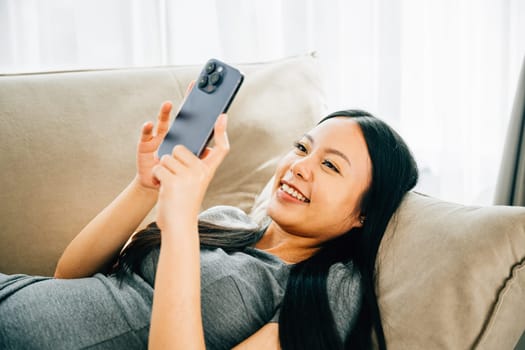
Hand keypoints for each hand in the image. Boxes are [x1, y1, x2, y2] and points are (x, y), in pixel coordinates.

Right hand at [136, 83, 194, 189]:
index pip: (192, 117)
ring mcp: (158, 137)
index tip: (203, 88)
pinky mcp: (145, 145)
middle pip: (180, 115)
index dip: (196, 103)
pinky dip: (147, 129)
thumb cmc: (175, 175)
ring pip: (163, 122)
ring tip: (169, 104)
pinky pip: (146, 135)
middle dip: (186, 101)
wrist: (158, 187)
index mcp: (184, 136)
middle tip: (193, 88)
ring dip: (165, 112)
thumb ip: (202, 154)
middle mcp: (171, 133)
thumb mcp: (191, 165)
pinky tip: (149, 124)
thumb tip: (214, 147)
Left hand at [152, 114, 229, 230]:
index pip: (220, 148)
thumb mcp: (195, 183)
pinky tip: (162, 187)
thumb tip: (184, 148)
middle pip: (180, 148)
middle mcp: (201, 172)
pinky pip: (158, 167)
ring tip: (169, 185)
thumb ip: (193, 166)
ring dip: (162, 169)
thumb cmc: (184, 203)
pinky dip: (156, 176)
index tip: (222, 116)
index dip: (221, 131)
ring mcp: (189, 176)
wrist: (179, 225)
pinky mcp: (174, 181)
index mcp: (208, 171)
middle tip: (175, 179)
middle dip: (171, 160)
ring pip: (167, 157)